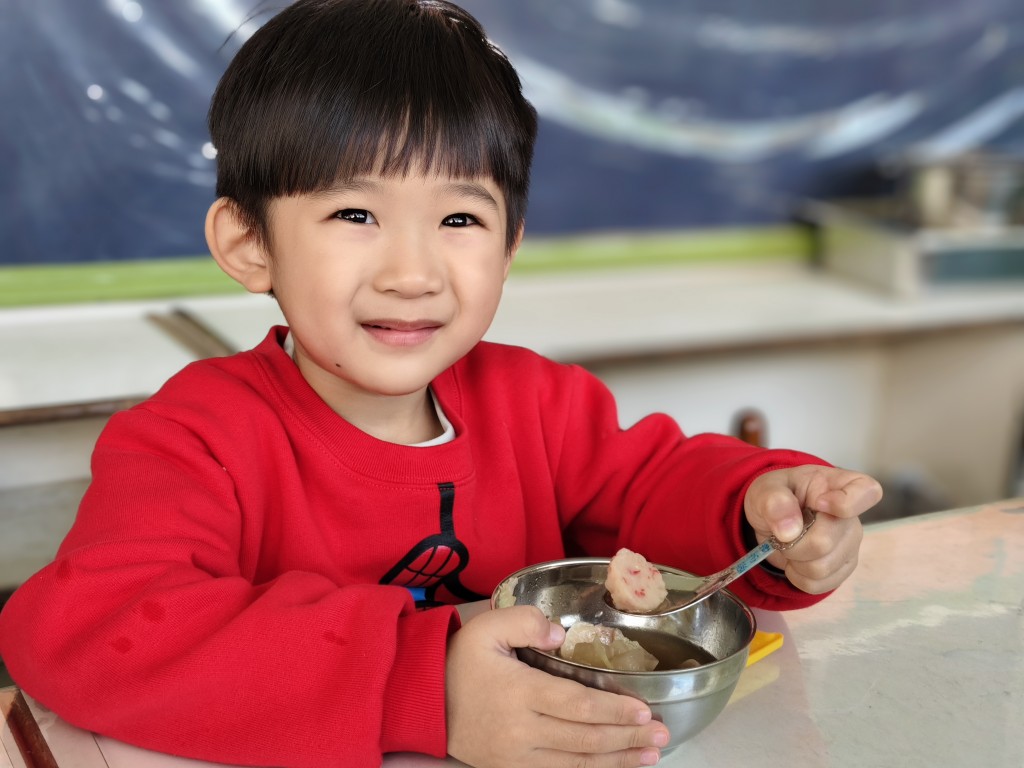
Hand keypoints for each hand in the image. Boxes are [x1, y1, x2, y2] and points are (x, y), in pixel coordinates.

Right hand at [446, 605, 668, 767]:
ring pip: (576, 762)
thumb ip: (527, 621)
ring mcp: (516, 756)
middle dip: (628, 738)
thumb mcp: (488, 626)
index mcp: (519, 692)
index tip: (644, 711)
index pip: (577, 706)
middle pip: (584, 739)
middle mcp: (521, 730)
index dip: (614, 711)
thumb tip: (561, 636)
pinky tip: (611, 767)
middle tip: (662, 735)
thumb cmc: (459, 660)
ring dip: (616, 761)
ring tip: (650, 756)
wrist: (422, 699)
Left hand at [744, 465, 882, 593]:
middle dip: (792, 542)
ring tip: (789, 545)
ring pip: (821, 568)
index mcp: (838, 485)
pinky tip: (795, 560)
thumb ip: (774, 501)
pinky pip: (819, 584)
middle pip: (825, 541)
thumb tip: (789, 530)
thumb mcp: (765, 489)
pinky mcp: (844, 568)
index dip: (847, 503)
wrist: (774, 521)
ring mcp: (851, 544)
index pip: (867, 491)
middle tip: (782, 532)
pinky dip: (797, 577)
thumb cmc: (776, 497)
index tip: (819, 504)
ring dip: (794, 561)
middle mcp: (852, 517)